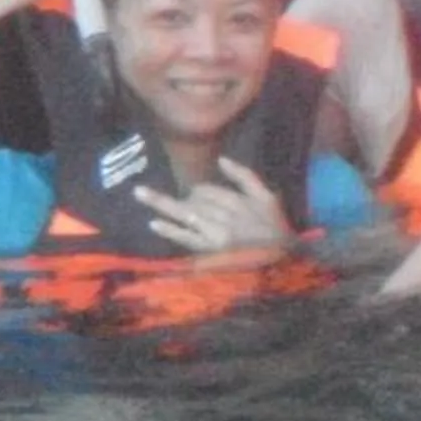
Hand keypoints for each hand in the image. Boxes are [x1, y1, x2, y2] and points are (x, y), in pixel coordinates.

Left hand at [135, 157, 294, 257]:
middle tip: (160, 197)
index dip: (198, 191)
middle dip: (183, 199)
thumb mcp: (267, 198)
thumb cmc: (275, 228)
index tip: (198, 197)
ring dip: (162, 204)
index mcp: (239, 201)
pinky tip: (154, 223)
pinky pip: (187, 238)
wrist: (281, 260)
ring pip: (187, 214)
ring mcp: (216, 234)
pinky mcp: (211, 251)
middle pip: (194, 200)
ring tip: (139, 193)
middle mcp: (226, 216)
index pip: (207, 190)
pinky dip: (171, 230)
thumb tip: (221, 159)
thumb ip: (245, 176)